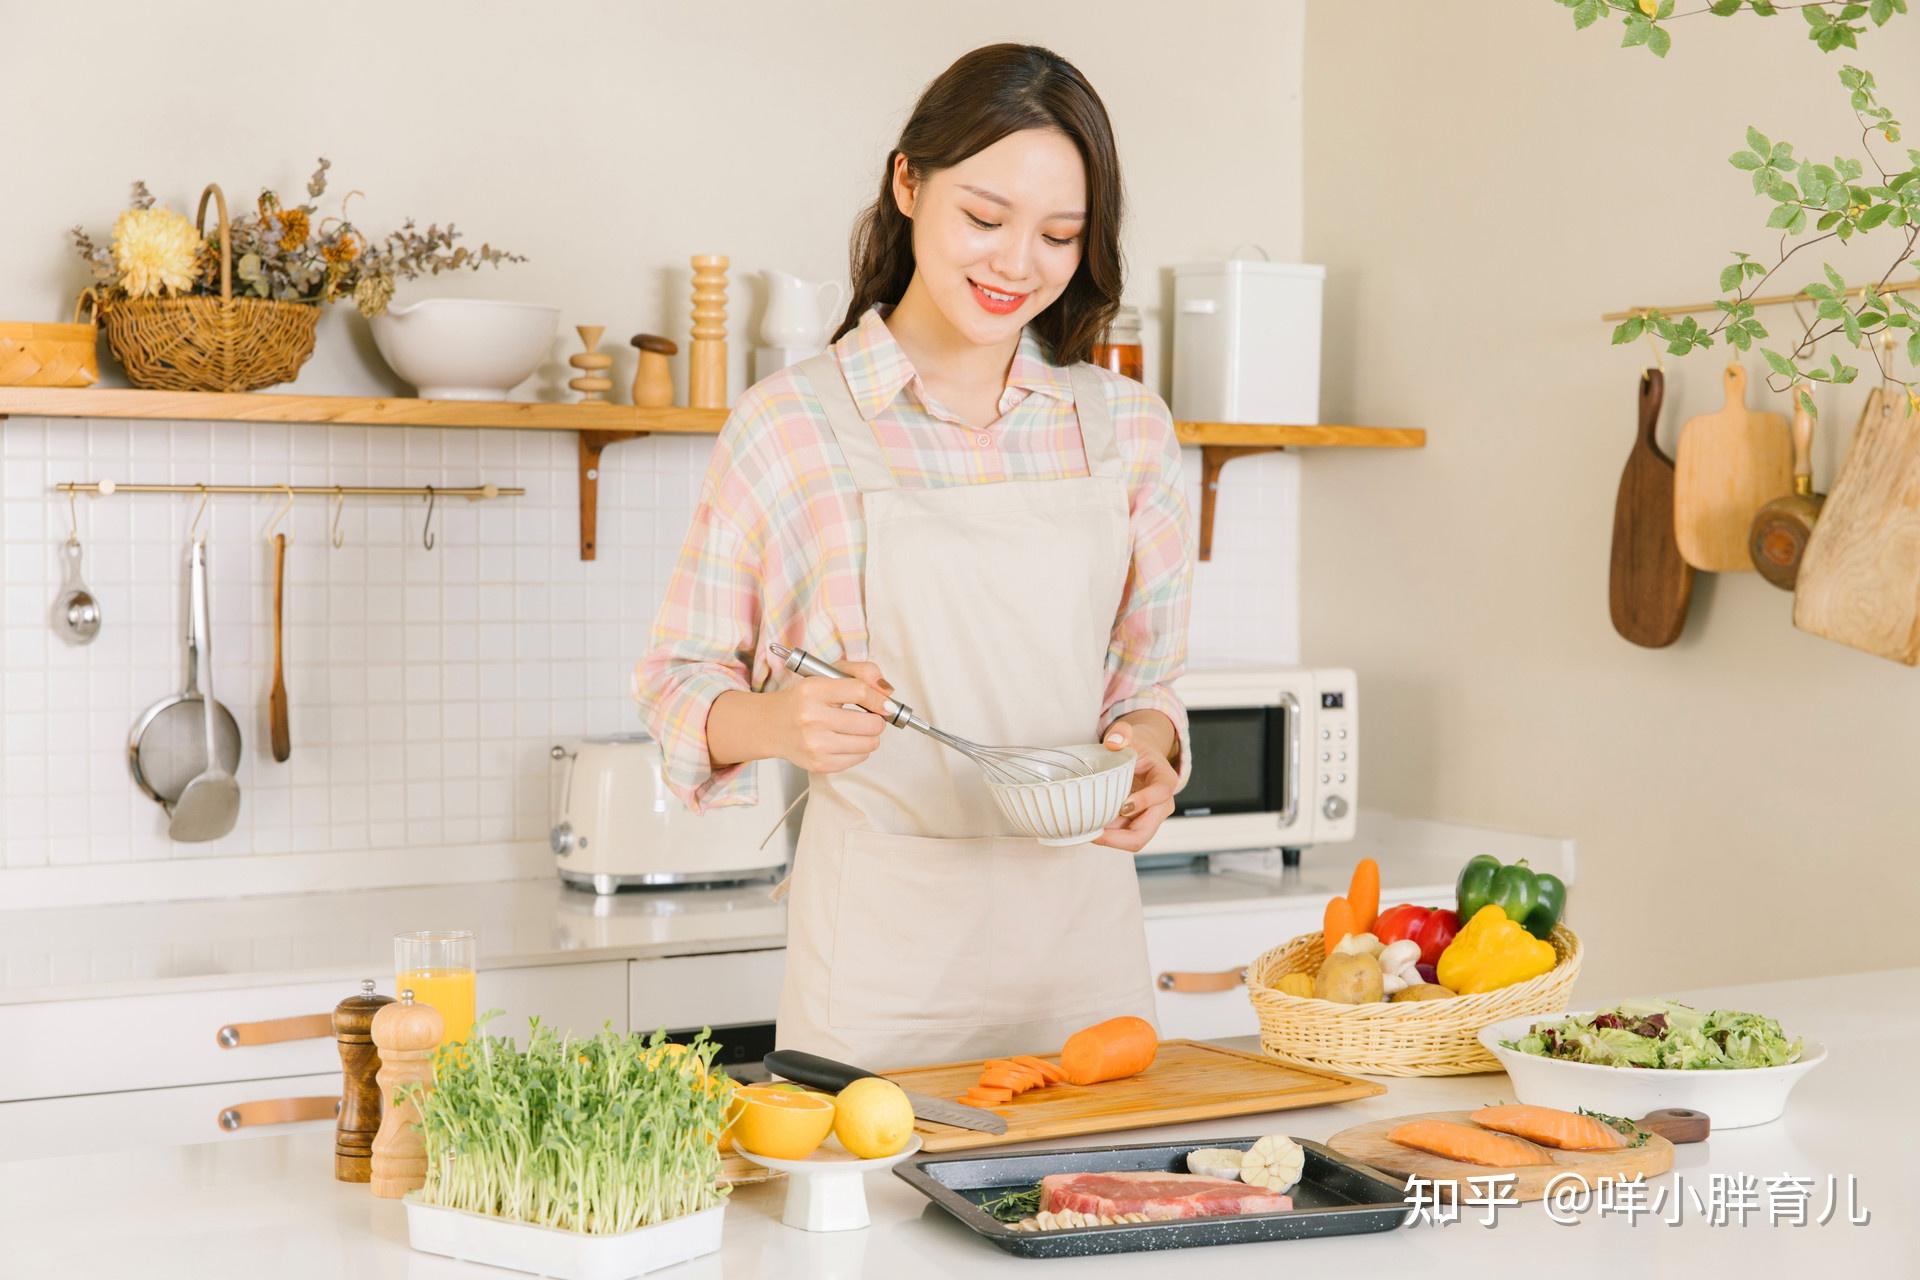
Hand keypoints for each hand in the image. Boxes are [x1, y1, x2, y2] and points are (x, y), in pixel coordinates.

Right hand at [768, 661, 892, 772]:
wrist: (770, 725)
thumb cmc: (803, 699)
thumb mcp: (827, 674)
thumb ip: (861, 672)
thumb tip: (887, 691)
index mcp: (813, 690)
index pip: (860, 692)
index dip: (880, 699)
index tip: (885, 703)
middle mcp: (811, 718)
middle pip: (870, 723)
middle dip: (877, 719)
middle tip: (870, 716)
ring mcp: (814, 744)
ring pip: (869, 743)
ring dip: (870, 736)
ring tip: (857, 728)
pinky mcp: (818, 764)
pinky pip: (859, 758)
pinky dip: (859, 749)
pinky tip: (846, 740)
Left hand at [1093, 720, 1176, 852]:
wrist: (1141, 757)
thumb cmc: (1137, 747)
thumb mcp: (1131, 734)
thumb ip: (1122, 733)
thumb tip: (1114, 742)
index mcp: (1165, 779)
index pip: (1160, 794)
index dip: (1143, 801)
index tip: (1122, 805)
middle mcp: (1162, 804)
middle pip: (1146, 831)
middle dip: (1120, 837)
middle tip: (1095, 833)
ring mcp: (1150, 817)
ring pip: (1134, 840)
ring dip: (1111, 840)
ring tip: (1087, 832)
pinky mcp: (1138, 823)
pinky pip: (1124, 837)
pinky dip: (1108, 837)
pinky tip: (1090, 829)